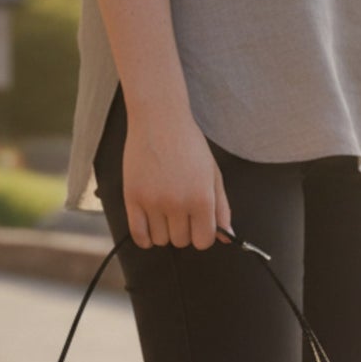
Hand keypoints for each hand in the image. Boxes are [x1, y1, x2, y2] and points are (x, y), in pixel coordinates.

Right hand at [123, 105, 232, 249]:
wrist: (160, 120)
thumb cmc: (189, 145)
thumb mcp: (213, 175)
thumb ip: (221, 208)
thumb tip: (227, 238)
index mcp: (201, 198)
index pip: (204, 241)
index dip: (202, 235)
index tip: (198, 224)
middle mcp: (177, 203)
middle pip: (182, 241)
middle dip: (183, 231)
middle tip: (180, 211)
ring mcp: (153, 202)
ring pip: (160, 240)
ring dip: (164, 232)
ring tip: (165, 212)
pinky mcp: (132, 198)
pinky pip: (138, 235)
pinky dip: (145, 238)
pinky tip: (150, 225)